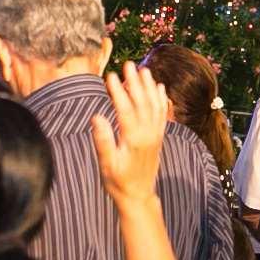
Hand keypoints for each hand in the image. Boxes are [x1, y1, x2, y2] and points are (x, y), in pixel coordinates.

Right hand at [93, 62, 168, 207]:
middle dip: (135, 82)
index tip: (110, 75)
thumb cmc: (118, 181)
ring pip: (155, 105)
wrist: (138, 195)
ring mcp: (156, 135)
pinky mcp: (159, 137)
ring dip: (149, 87)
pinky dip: (161, 99)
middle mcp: (148, 134)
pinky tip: (159, 87)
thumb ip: (103, 141)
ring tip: (144, 69)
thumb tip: (97, 117)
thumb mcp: (107, 164)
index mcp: (133, 139)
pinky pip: (162, 114)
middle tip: (128, 64)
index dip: (117, 91)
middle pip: (142, 102)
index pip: (125, 110)